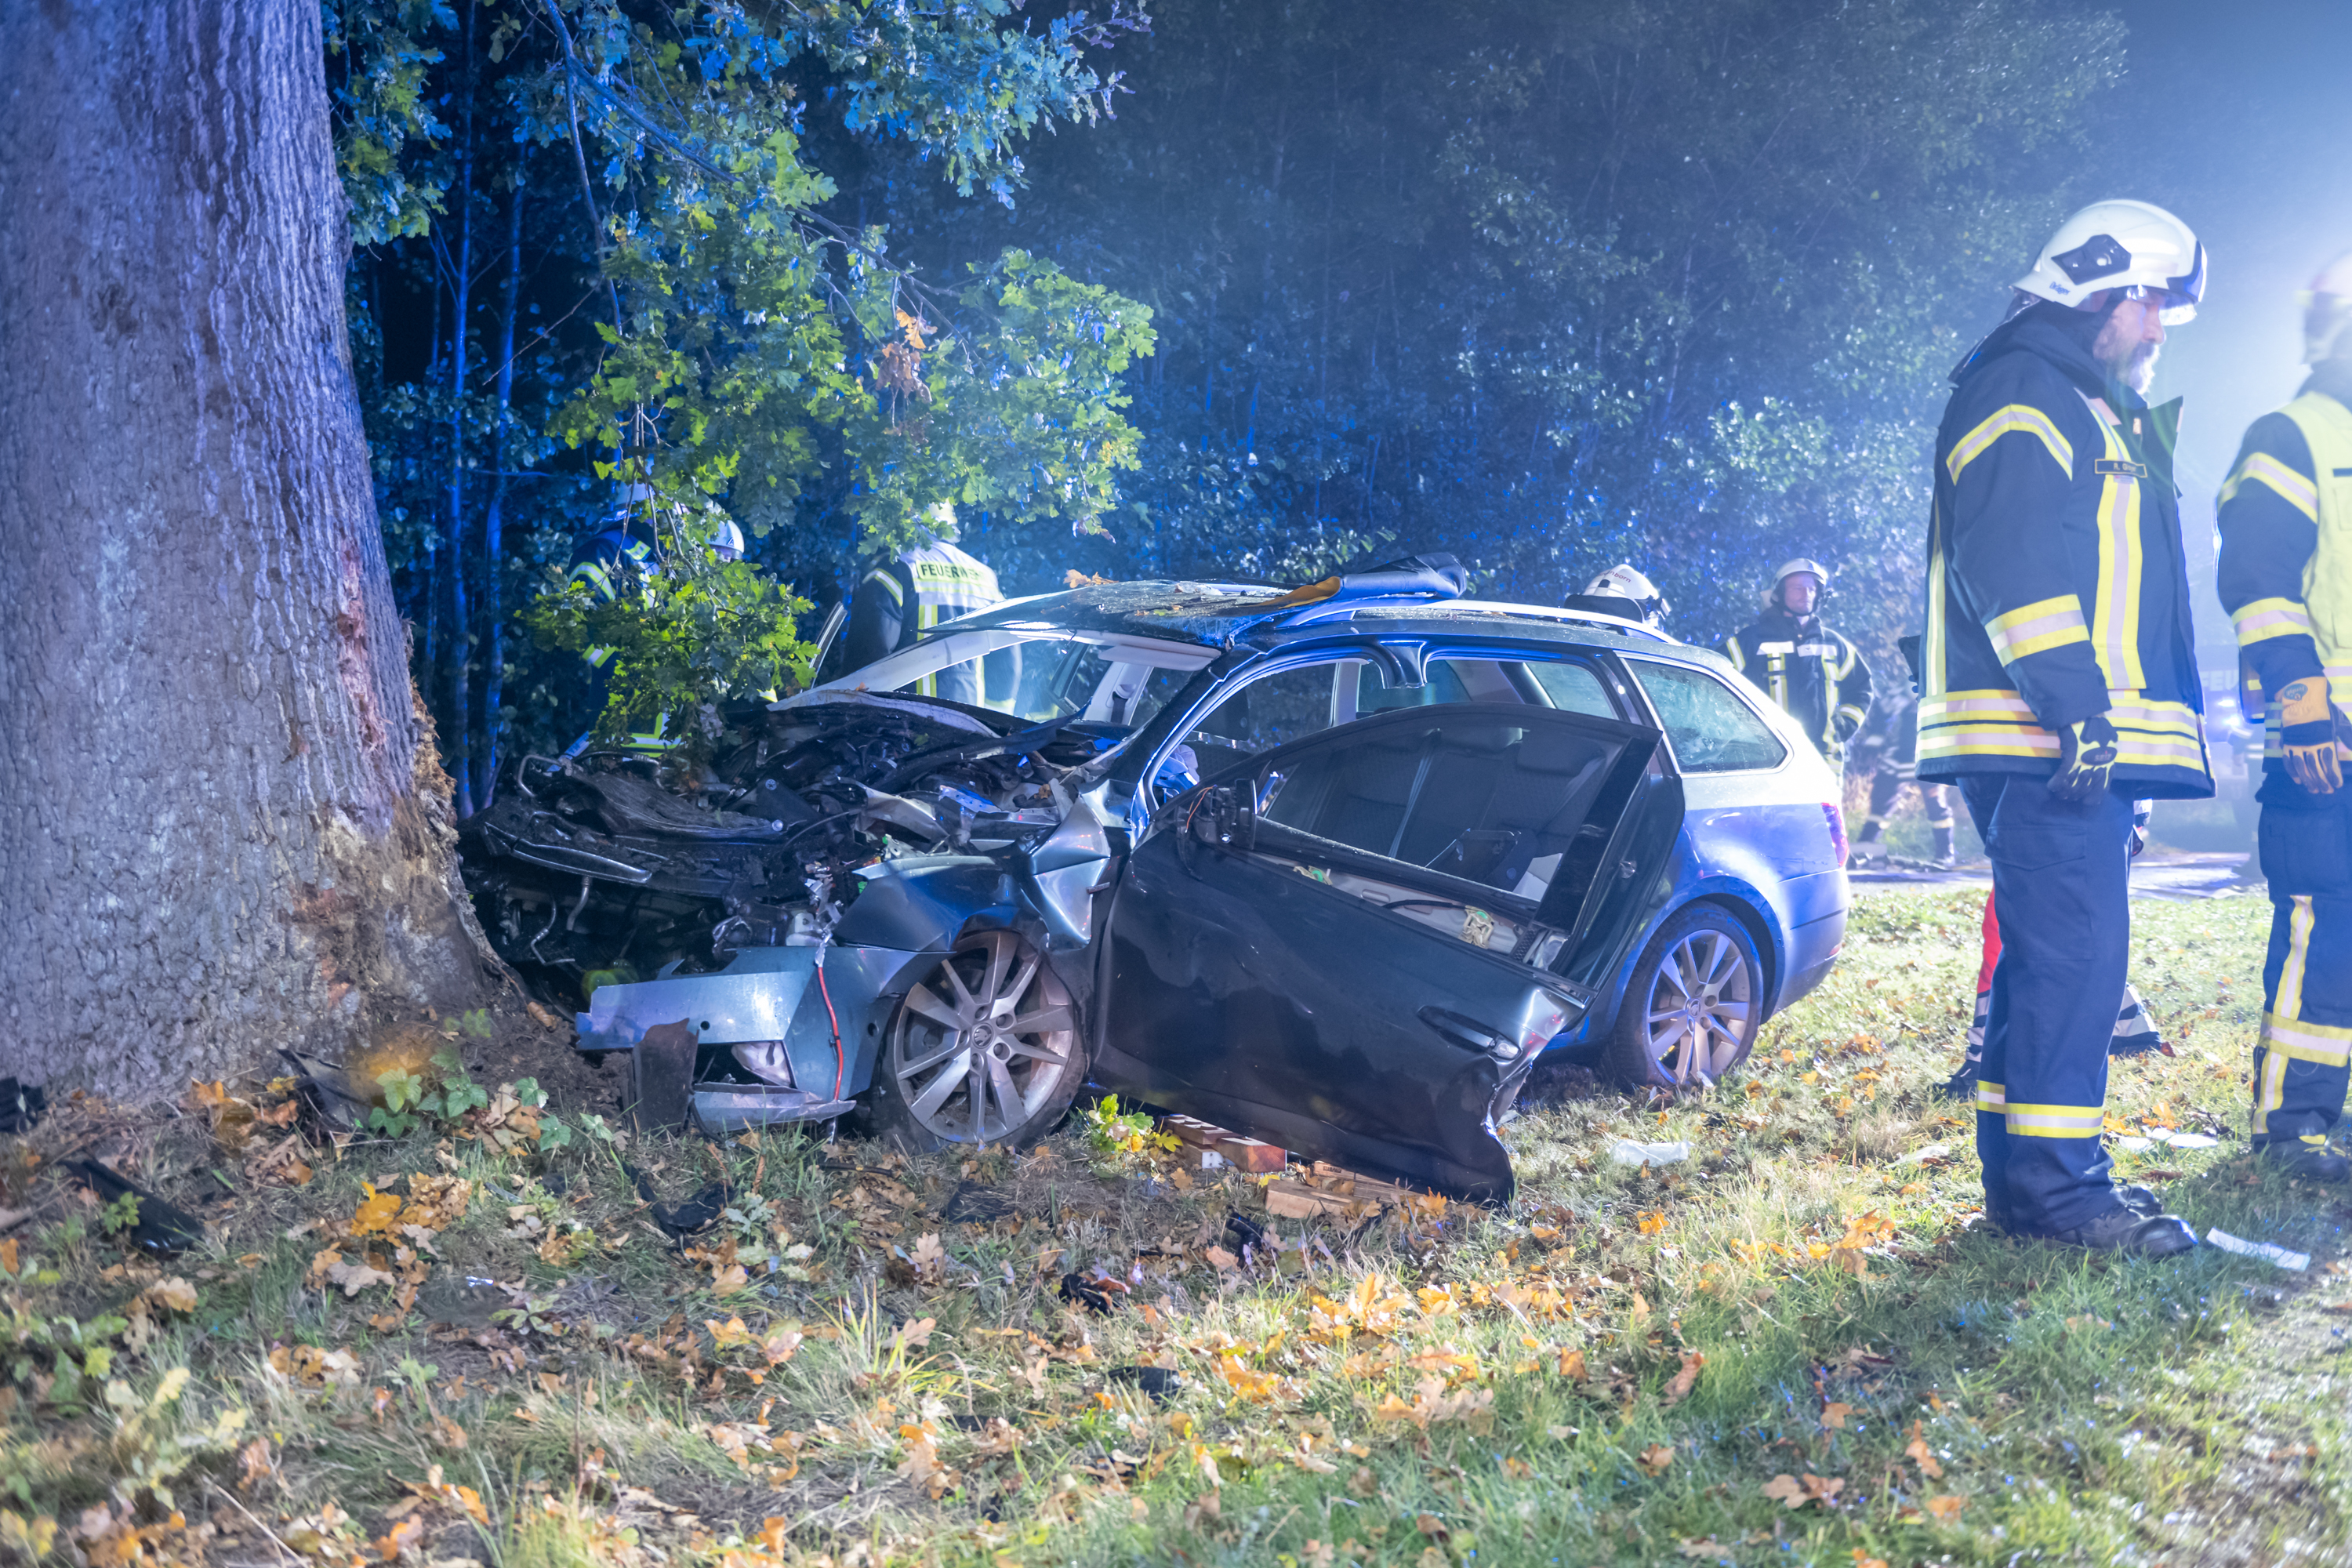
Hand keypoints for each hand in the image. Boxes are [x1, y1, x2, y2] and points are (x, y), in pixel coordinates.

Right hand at [2048, 715, 2119, 801]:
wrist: (2085, 714)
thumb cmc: (2096, 726)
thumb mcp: (2108, 742)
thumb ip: (2105, 755)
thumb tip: (2102, 765)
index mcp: (2109, 763)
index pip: (2103, 789)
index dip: (2093, 796)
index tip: (2085, 799)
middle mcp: (2100, 767)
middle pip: (2087, 790)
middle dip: (2076, 795)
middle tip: (2068, 797)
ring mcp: (2086, 763)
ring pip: (2075, 786)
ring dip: (2066, 792)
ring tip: (2060, 793)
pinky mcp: (2073, 759)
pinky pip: (2063, 777)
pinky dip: (2056, 784)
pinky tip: (2051, 786)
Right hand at [2278, 679, 2351, 793]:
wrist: (2302, 700)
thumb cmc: (2324, 711)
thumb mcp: (2340, 722)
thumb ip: (2347, 736)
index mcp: (2325, 741)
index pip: (2330, 763)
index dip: (2334, 775)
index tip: (2337, 785)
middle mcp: (2310, 745)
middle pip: (2316, 768)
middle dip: (2322, 781)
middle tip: (2327, 791)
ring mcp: (2297, 745)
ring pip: (2302, 767)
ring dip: (2308, 780)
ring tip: (2313, 790)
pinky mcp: (2287, 744)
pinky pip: (2288, 761)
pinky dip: (2292, 772)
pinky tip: (2298, 780)